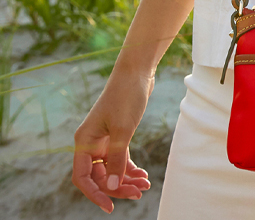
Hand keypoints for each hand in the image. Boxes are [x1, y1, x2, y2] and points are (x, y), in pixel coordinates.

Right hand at [72, 66, 153, 213]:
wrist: (137, 74)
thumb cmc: (126, 97)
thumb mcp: (122, 131)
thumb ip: (117, 160)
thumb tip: (113, 188)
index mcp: (84, 141)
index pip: (82, 177)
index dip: (95, 194)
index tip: (110, 206)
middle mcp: (90, 142)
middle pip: (99, 176)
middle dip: (118, 187)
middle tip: (139, 193)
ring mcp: (103, 140)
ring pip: (112, 169)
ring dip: (127, 179)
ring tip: (145, 185)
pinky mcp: (117, 135)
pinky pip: (120, 160)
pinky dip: (130, 169)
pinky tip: (143, 176)